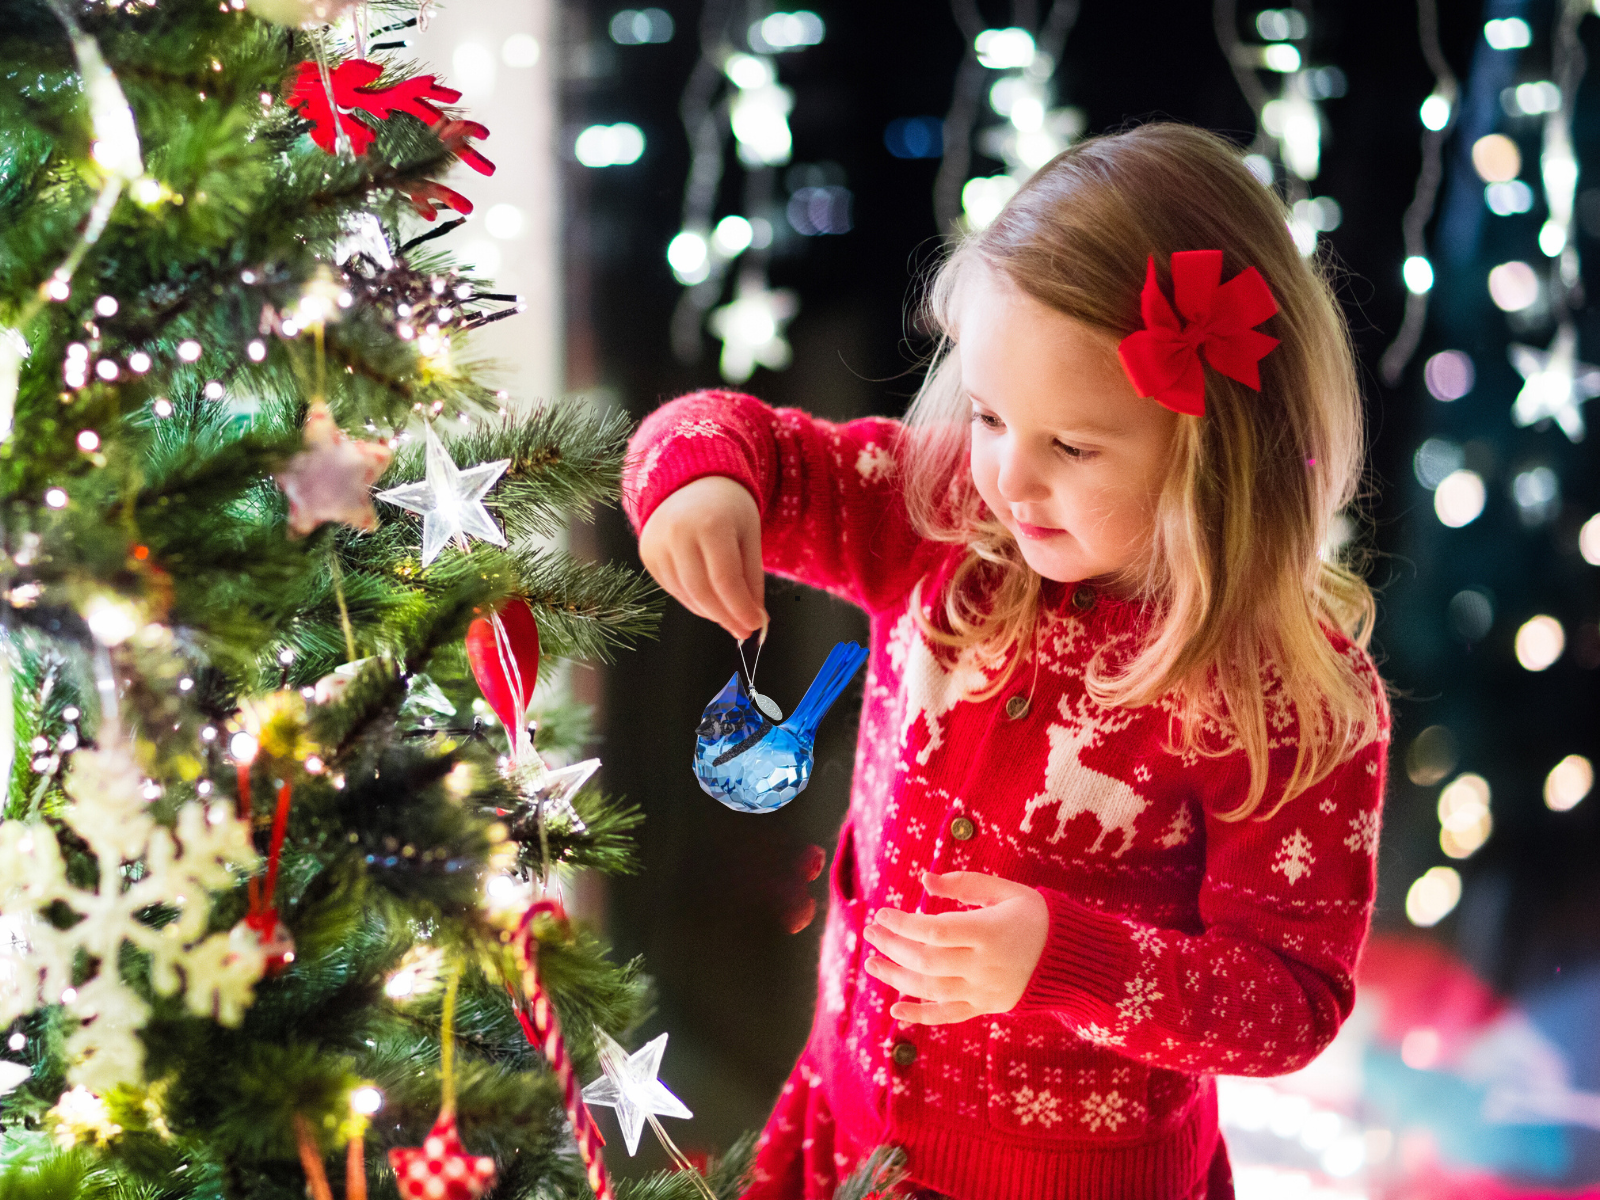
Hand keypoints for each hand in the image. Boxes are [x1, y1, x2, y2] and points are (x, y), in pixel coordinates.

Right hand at [638, 475, 767, 639]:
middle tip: (744, 630)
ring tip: (729, 614)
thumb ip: (752, 578)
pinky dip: (694, 601)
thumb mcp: (749, 536)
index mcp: (710, 524)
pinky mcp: (647, 554)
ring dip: (711, 612)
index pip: (725, 580)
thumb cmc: (728, 509)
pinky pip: (673, 589)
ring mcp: (657, 544)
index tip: (756, 625)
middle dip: (726, 617)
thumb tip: (755, 619)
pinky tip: (709, 600)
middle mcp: (678, 533)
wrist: (690, 482)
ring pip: (686, 595)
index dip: (741, 608)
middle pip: (703, 592)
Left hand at [862, 871, 1049, 1024]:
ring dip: (896, 978)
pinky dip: (920, 1016)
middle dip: (892, 947)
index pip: (934, 931)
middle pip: (926, 961)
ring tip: (872, 964)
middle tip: (870, 933)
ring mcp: (983, 990)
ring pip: (931, 989)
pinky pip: (948, 1015)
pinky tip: (895, 1011)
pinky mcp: (986, 1007)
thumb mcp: (1007, 891)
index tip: (881, 913)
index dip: (903, 924)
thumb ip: (965, 884)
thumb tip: (925, 880)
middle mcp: (983, 965)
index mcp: (988, 932)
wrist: (1074, 959)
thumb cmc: (1037, 916)